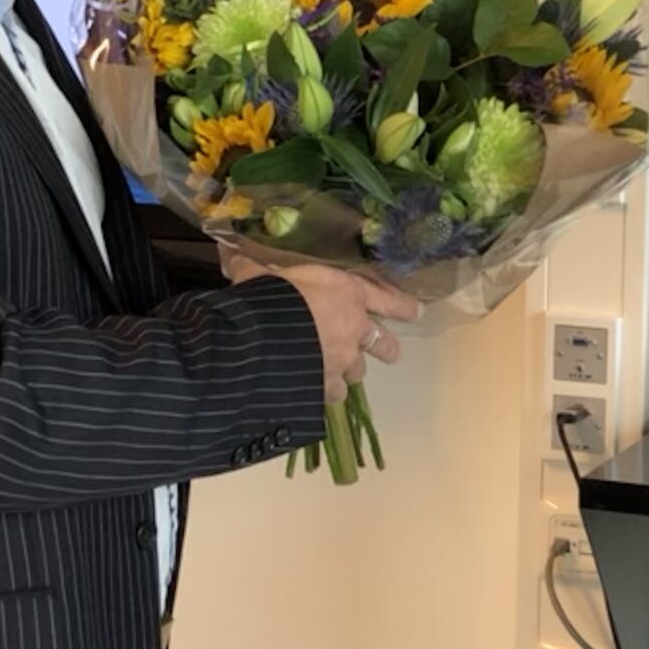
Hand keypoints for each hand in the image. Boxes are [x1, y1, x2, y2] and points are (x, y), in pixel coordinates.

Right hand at [247, 263, 417, 399]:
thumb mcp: (262, 276)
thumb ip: (252, 269)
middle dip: (386, 348)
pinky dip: (324, 392)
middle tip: (389, 352)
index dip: (403, 306)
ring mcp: (341, 361)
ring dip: (349, 372)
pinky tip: (314, 393)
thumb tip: (230, 255)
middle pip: (382, 344)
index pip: (386, 299)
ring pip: (356, 372)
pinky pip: (330, 393)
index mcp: (347, 295)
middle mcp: (353, 330)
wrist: (265, 340)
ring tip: (338, 374)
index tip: (418, 312)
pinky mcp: (324, 386)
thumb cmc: (271, 297)